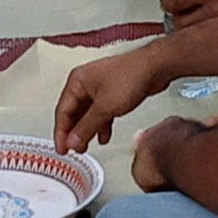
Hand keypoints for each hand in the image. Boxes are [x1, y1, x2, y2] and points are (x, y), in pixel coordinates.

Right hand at [52, 43, 174, 151]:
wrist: (156, 68)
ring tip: (86, 146)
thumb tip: (72, 141)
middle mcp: (85, 84)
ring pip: (87, 115)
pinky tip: (104, 137)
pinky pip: (100, 113)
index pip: (62, 111)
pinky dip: (100, 125)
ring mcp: (99, 89)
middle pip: (73, 113)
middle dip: (74, 133)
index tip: (62, 149)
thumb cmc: (131, 76)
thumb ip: (87, 127)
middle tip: (73, 150)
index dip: (61, 133)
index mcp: (77, 82)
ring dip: (86, 131)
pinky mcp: (111, 94)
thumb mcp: (105, 107)